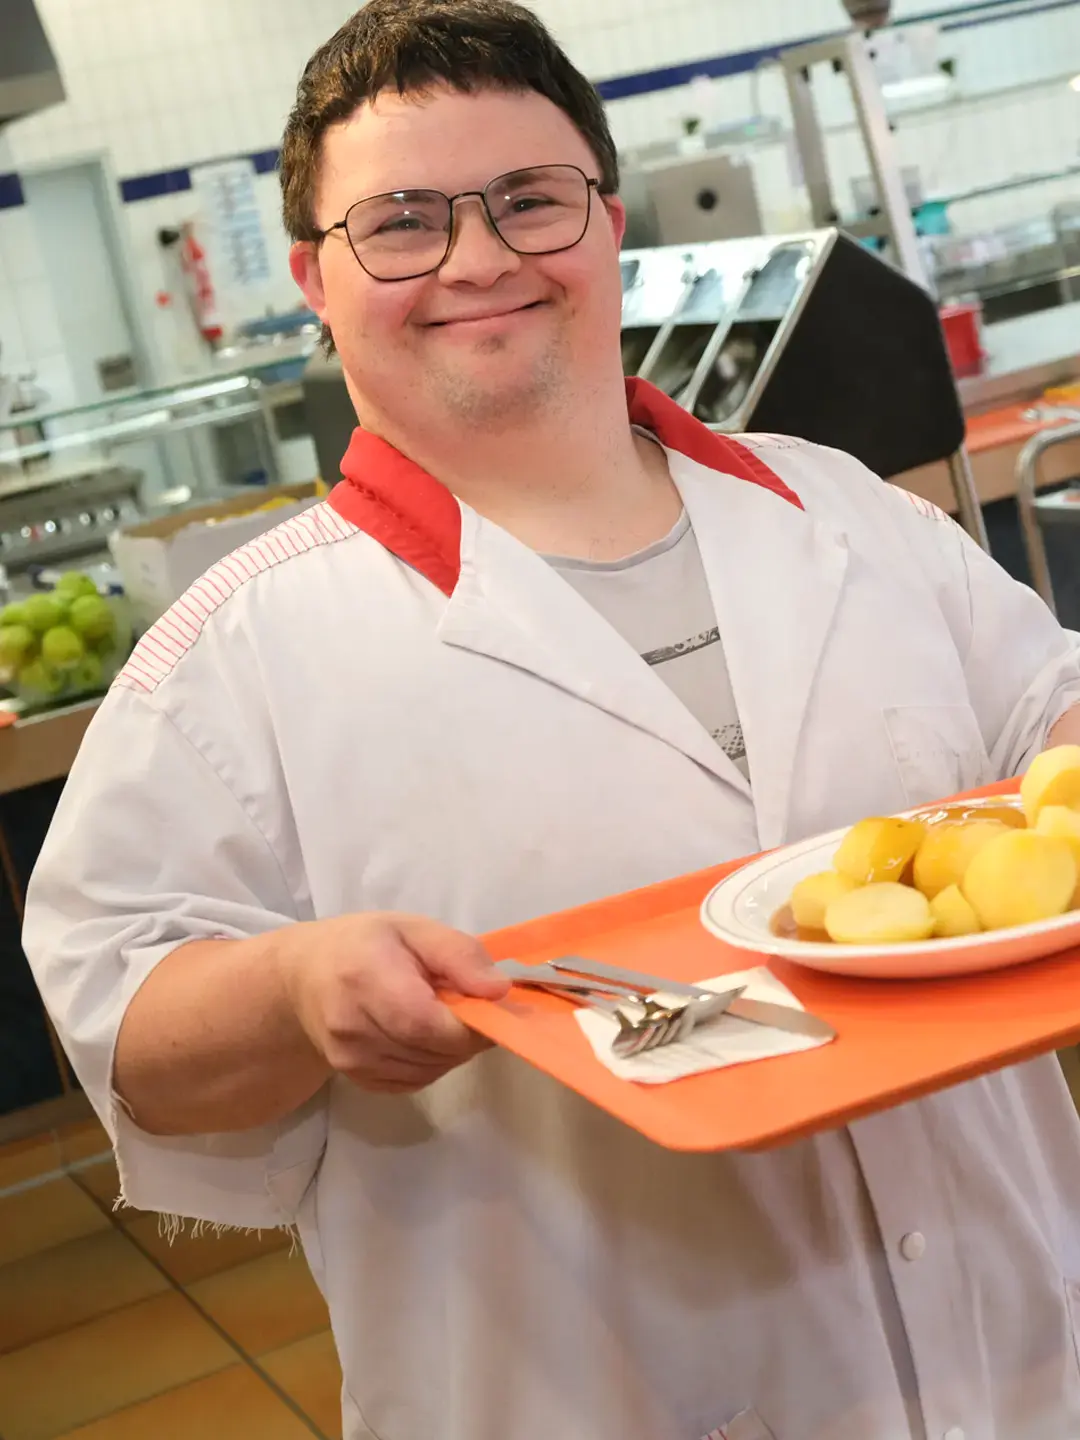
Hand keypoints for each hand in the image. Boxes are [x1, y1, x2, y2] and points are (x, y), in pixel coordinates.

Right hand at [277, 913, 509, 1093]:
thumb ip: (459, 954)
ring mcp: (351, 1061)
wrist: (305, 978)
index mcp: (365, 978)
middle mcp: (352, 1027)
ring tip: (442, 1014)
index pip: (427, 1023)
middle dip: (466, 1034)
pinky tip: (424, 1034)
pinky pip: (416, 1081)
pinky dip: (433, 1062)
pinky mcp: (358, 1081)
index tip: (490, 1005)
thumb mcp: (414, 929)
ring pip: (430, 1070)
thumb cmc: (365, 944)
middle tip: (469, 1005)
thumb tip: (499, 991)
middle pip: (433, 1051)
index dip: (470, 1023)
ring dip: (451, 1049)